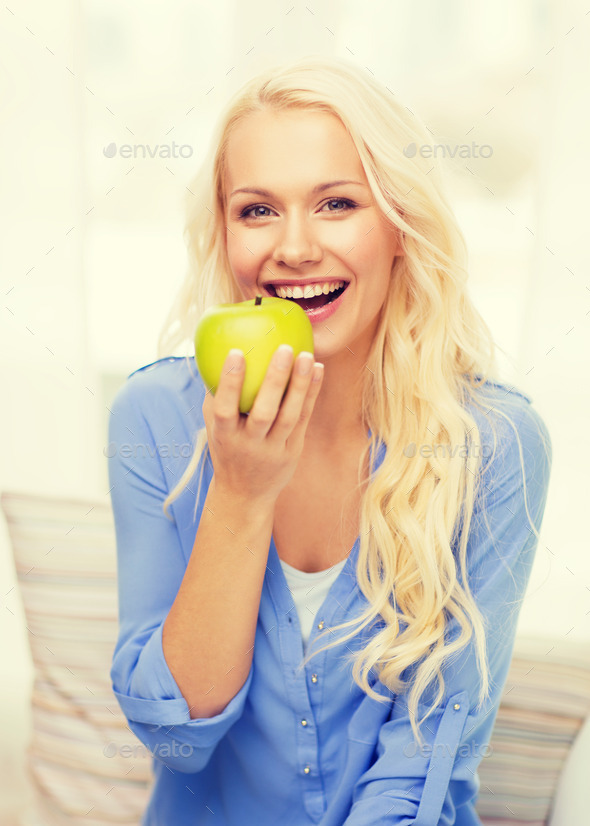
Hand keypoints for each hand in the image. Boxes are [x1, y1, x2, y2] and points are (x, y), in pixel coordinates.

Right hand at [202, 345, 323, 504]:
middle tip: (283, 348)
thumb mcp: (213, 427)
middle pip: (264, 413)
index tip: (236, 352)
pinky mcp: (293, 451)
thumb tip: (213, 353)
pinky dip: (311, 394)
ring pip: (289, 416)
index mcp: (224, 436)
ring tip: (306, 356)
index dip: (230, 382)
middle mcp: (249, 444)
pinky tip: (318, 370)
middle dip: (274, 381)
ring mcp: (273, 450)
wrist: (244, 494)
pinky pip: (304, 419)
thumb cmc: (226, 449)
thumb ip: (214, 395)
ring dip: (300, 385)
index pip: (225, 408)